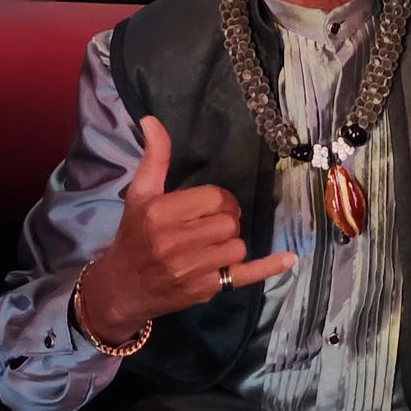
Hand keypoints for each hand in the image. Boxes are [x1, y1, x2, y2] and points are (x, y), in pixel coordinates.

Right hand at [80, 117, 295, 344]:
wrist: (124, 286)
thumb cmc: (134, 235)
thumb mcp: (140, 194)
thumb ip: (154, 158)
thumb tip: (152, 120)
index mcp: (160, 214)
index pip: (213, 198)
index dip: (218, 199)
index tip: (209, 205)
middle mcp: (175, 243)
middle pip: (229, 222)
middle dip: (226, 220)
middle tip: (211, 224)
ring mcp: (192, 269)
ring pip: (238, 245)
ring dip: (231, 243)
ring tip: (213, 244)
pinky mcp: (206, 289)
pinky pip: (245, 275)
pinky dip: (268, 267)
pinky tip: (287, 258)